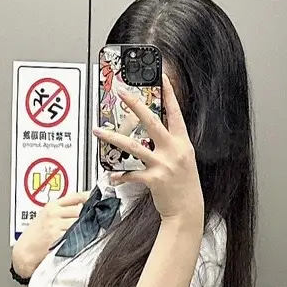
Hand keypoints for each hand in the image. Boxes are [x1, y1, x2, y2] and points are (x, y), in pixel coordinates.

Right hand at [10, 189, 90, 278]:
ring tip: (90, 230)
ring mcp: (54, 225)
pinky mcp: (56, 237)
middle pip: (79, 209)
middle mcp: (53, 213)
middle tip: (95, 220)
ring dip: (86, 226)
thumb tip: (82, 208)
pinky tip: (83, 239)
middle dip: (88, 215)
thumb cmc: (34, 237)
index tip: (97, 201)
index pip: (75, 196)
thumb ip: (61, 211)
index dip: (88, 198)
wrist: (23, 252)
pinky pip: (74, 234)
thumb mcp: (45, 217)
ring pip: (78, 222)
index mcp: (51, 206)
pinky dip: (81, 236)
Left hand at [96, 76, 203, 229]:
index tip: (162, 76)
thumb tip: (155, 133)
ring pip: (134, 146)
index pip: (175, 112)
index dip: (169, 93)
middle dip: (135, 105)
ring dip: (113, 138)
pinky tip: (111, 176)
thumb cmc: (184, 185)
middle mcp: (174, 150)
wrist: (188, 210)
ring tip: (98, 131)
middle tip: (121, 92)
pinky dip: (120, 175)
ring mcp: (164, 164)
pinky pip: (131, 174)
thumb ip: (170, 145)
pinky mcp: (154, 179)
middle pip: (151, 121)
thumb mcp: (183, 159)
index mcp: (182, 142)